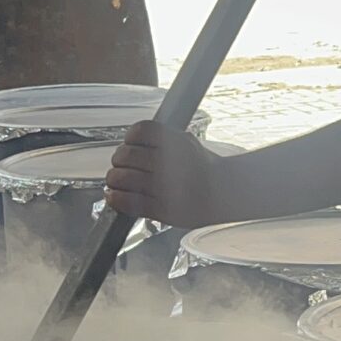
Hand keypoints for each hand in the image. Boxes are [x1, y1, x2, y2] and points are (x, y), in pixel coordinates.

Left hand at [102, 119, 229, 226]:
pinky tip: (114, 195)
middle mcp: (170, 162)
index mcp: (177, 142)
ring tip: (117, 181)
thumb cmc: (203, 169)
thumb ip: (162, 139)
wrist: (225, 194)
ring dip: (114, 179)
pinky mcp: (161, 208)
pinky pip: (126, 201)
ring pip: (121, 177)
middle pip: (125, 154)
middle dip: (119, 160)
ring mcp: (165, 186)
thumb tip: (130, 144)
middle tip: (122, 165)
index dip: (130, 138)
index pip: (140, 131)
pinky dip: (115, 197)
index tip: (131, 144)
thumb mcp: (188, 142)